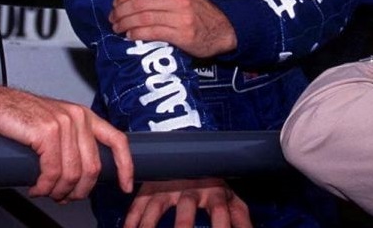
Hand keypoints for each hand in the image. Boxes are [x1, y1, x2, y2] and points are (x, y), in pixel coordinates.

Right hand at [0, 89, 132, 201]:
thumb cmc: (18, 118)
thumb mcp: (55, 127)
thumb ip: (73, 145)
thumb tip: (84, 176)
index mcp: (84, 116)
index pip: (117, 140)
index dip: (125, 167)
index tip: (125, 185)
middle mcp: (77, 117)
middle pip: (93, 167)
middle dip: (79, 191)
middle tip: (63, 197)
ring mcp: (63, 123)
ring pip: (72, 173)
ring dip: (57, 191)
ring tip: (45, 191)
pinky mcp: (47, 131)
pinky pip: (53, 172)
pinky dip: (44, 186)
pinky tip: (36, 186)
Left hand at [110, 0, 236, 57]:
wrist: (222, 30)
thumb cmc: (201, 6)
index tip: (116, 2)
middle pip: (140, 2)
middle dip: (121, 11)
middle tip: (112, 17)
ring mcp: (181, 17)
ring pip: (144, 18)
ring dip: (125, 23)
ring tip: (117, 27)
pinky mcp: (182, 35)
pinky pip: (153, 33)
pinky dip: (138, 33)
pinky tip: (130, 35)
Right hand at [123, 178, 251, 227]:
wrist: (191, 151)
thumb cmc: (213, 181)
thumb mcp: (230, 196)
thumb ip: (240, 217)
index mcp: (213, 190)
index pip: (220, 210)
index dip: (221, 225)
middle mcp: (190, 187)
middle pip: (187, 209)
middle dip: (184, 227)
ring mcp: (168, 187)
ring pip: (156, 207)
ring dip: (149, 227)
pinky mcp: (150, 188)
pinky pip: (138, 205)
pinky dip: (131, 220)